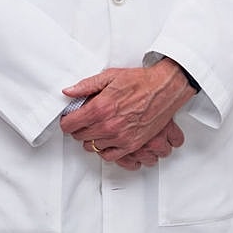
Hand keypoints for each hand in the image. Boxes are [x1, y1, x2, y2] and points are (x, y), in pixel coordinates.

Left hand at [60, 61, 196, 168]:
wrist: (166, 88)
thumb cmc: (141, 81)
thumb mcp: (110, 76)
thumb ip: (86, 86)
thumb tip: (69, 92)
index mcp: (100, 108)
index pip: (70, 124)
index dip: (67, 120)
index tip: (70, 118)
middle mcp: (108, 125)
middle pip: (79, 136)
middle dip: (78, 128)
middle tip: (84, 120)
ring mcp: (120, 137)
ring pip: (92, 146)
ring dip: (91, 139)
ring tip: (97, 128)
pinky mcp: (132, 144)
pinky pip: (109, 156)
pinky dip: (105, 150)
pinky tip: (107, 140)